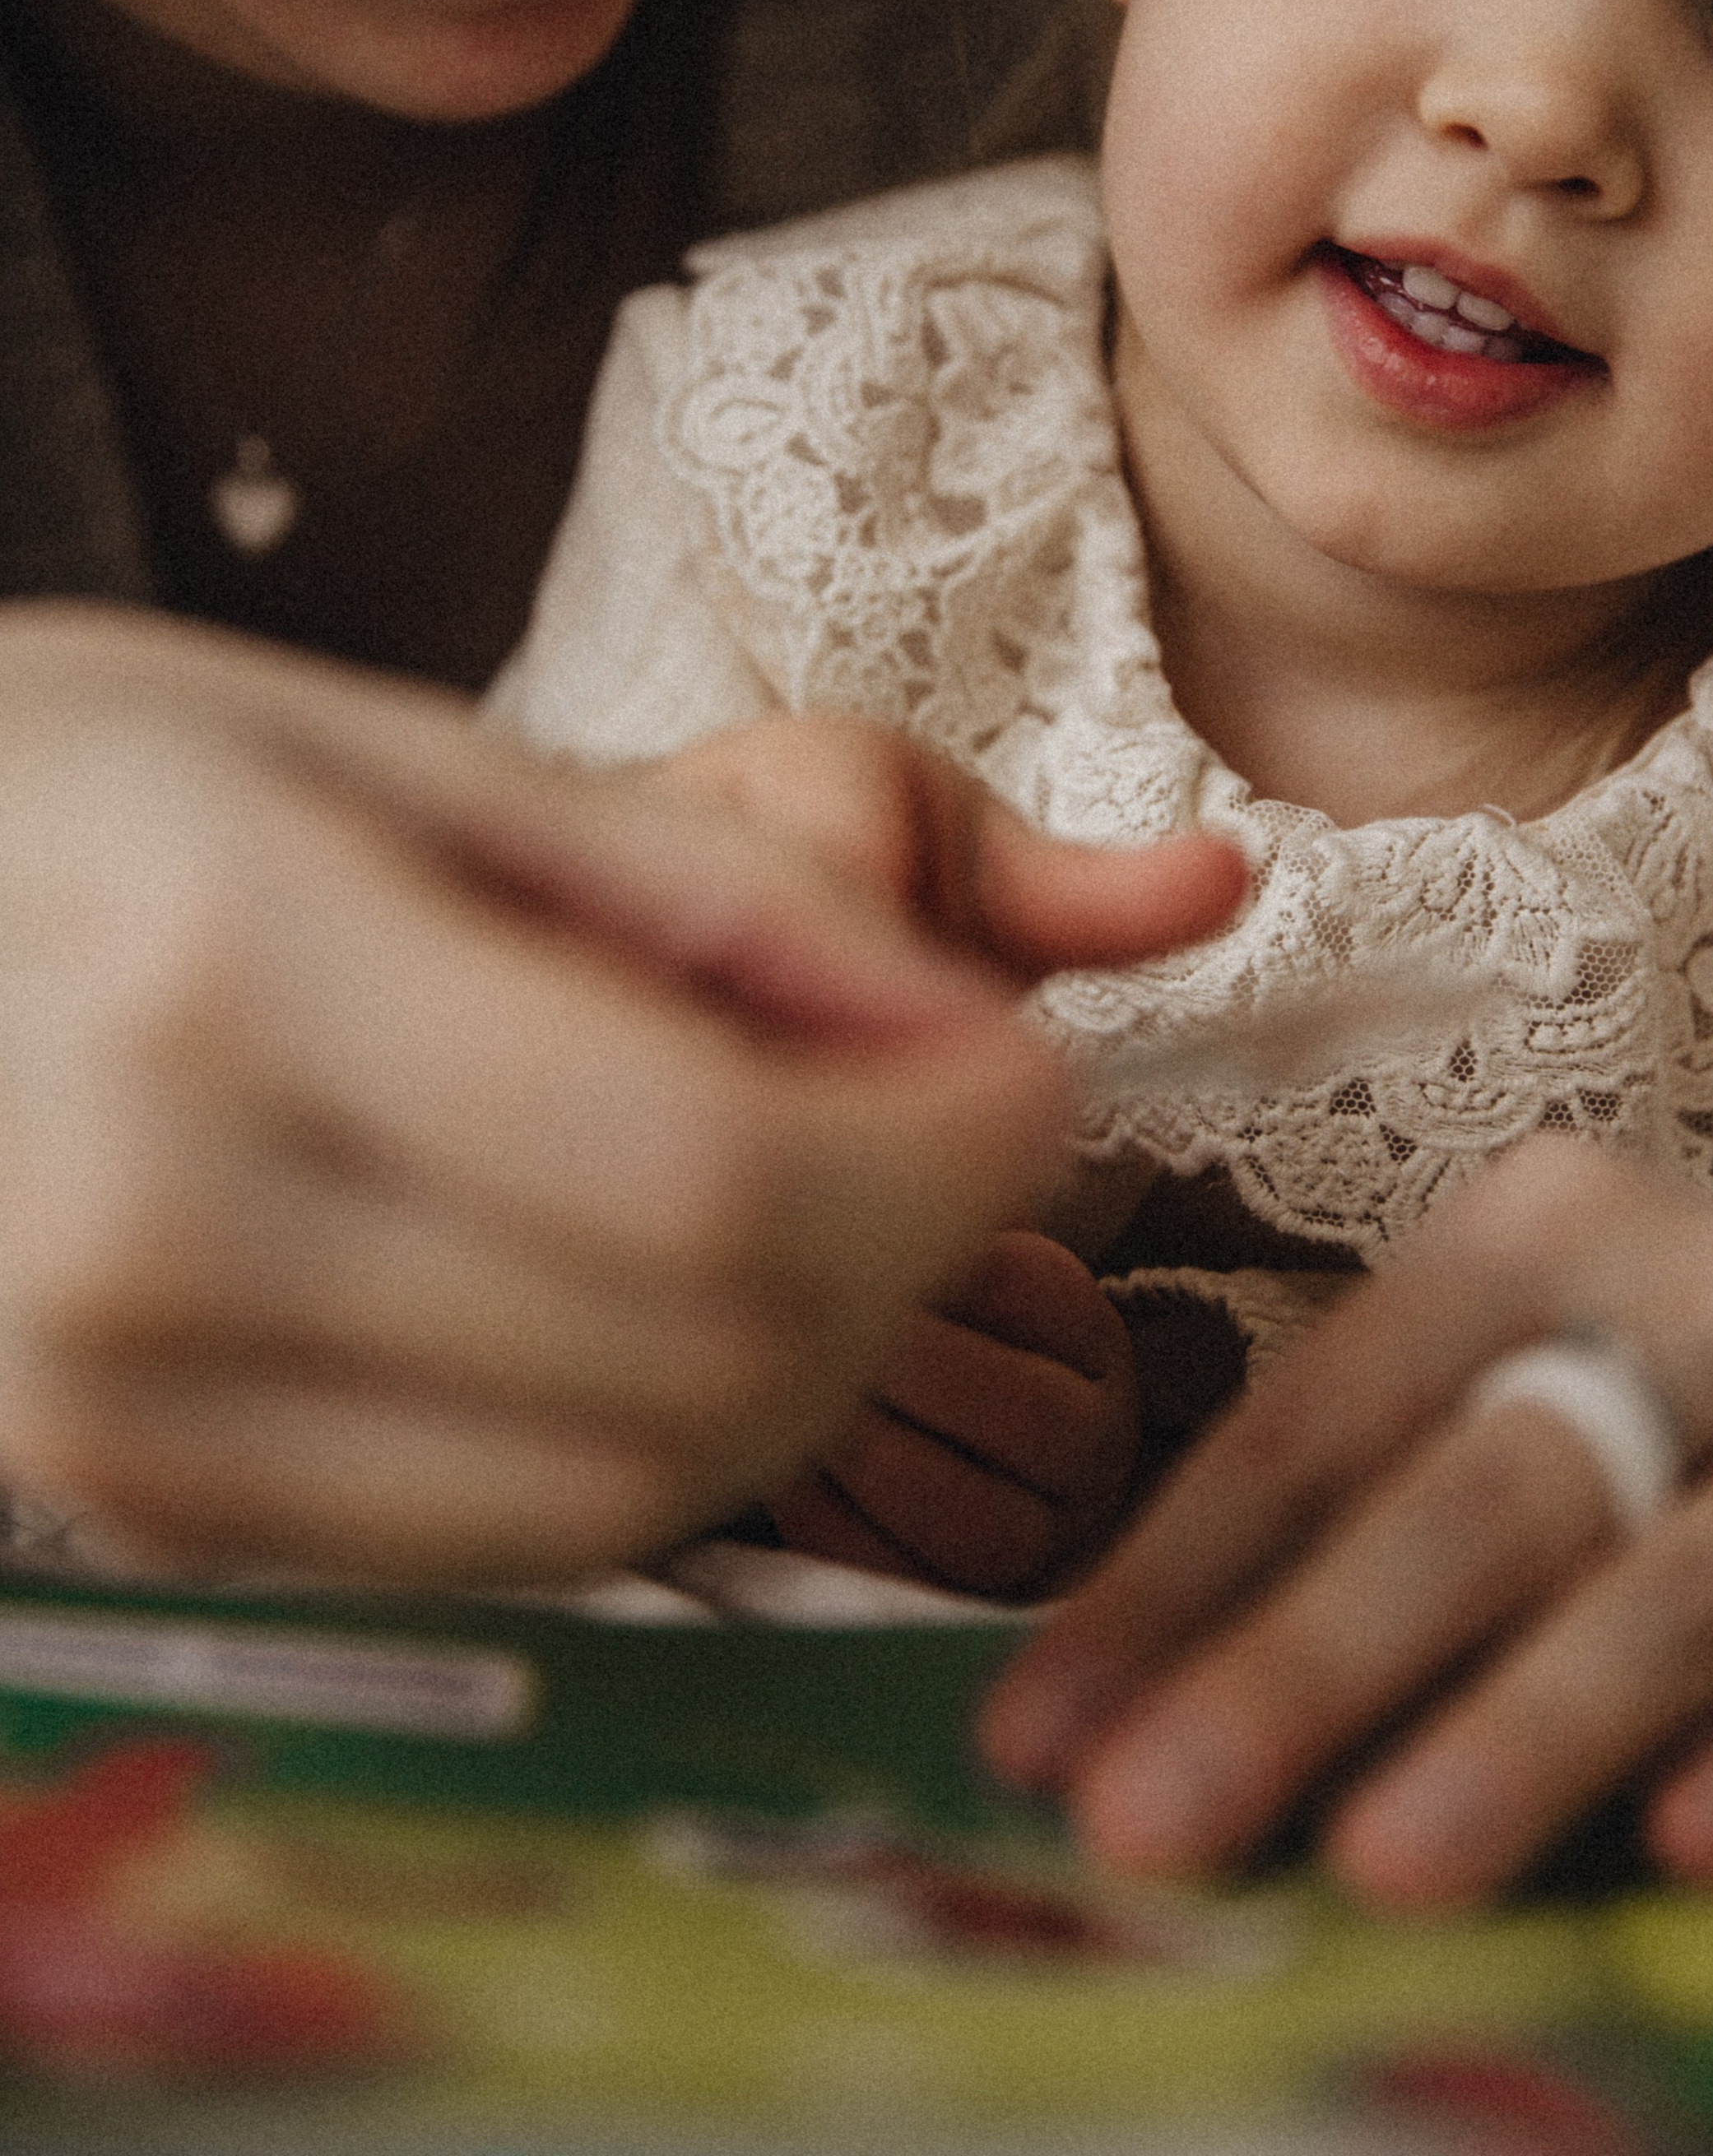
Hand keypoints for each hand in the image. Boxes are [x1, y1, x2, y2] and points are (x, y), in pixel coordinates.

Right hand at [0, 616, 1225, 1587]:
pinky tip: (674, 1281)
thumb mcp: (394, 746)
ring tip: (830, 1185)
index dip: (941, 1149)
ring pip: (640, 1481)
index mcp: (227, 961)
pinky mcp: (139, 1500)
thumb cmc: (113, 780)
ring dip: (822, 1349)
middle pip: (704, 1345)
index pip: (705, 1168)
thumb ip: (703, 893)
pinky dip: (670, 1421)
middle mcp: (156, 1220)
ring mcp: (123, 1404)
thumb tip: (971, 1031)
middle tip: (960, 1118)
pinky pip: (519, 1529)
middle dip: (918, 1245)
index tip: (1036, 1072)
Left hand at [982, 1135, 1712, 1903]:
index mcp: (1535, 1230)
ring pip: (1675, 1590)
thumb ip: (1351, 1509)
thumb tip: (1115, 1709)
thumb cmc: (1671, 1394)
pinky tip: (1691, 1841)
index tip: (1039, 1732)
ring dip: (1523, 1729)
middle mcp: (1702, 1308)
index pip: (1321, 1414)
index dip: (1171, 1578)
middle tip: (1154, 1814)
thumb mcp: (1513, 1376)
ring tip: (1384, 1862)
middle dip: (1305, 1663)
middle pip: (1482, 1495)